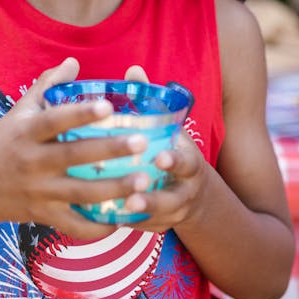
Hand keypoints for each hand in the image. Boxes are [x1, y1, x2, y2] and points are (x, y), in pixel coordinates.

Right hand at [0, 57, 150, 238]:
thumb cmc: (3, 144)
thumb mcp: (18, 112)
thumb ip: (47, 86)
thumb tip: (73, 62)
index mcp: (27, 132)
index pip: (54, 120)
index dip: (80, 113)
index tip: (108, 106)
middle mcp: (32, 162)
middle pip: (74, 156)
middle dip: (110, 150)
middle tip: (141, 143)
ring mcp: (39, 191)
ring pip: (81, 193)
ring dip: (114, 189)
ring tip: (145, 182)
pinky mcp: (43, 215)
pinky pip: (74, 225)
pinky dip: (98, 227)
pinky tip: (124, 218)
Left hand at [118, 62, 207, 231]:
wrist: (195, 195)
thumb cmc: (172, 150)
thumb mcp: (171, 127)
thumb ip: (152, 101)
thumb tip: (133, 70)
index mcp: (189, 164)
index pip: (187, 163)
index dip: (175, 161)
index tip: (160, 157)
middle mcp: (184, 192)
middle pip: (172, 200)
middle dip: (154, 199)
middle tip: (133, 195)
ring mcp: (171, 214)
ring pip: (154, 219)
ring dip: (136, 216)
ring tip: (117, 210)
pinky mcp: (156, 227)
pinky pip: (140, 229)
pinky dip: (125, 224)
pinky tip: (102, 219)